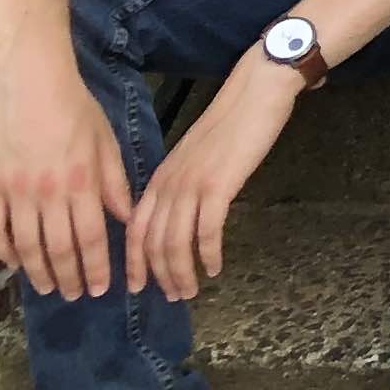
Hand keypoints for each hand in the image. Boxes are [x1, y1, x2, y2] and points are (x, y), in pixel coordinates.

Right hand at [0, 58, 131, 298]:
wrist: (31, 82)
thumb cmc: (76, 110)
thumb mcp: (106, 143)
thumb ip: (115, 183)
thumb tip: (127, 218)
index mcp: (82, 183)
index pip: (92, 238)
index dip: (96, 268)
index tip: (100, 289)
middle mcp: (49, 194)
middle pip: (58, 249)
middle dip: (69, 277)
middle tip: (74, 295)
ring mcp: (15, 192)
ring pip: (25, 246)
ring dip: (37, 271)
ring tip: (47, 287)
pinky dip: (2, 251)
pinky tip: (13, 263)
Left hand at [123, 50, 298, 300]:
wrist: (255, 94)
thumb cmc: (232, 122)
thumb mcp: (196, 155)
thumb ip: (183, 182)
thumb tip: (180, 212)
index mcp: (161, 177)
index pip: (136, 229)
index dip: (134, 261)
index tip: (137, 286)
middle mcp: (169, 184)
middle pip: (152, 241)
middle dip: (159, 274)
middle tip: (172, 296)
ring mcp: (192, 185)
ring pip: (175, 242)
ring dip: (181, 272)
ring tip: (190, 290)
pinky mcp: (219, 186)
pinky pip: (207, 231)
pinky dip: (208, 254)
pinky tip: (215, 268)